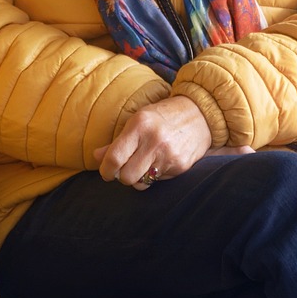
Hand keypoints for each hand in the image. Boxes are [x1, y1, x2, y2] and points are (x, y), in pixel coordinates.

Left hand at [97, 96, 214, 188]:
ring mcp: (169, 155)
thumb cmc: (163, 116)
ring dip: (138, 178)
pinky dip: (155, 175)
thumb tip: (96, 156)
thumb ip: (117, 141)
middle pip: (126, 177)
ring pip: (141, 183)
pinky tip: (161, 161)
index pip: (114, 158)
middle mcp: (154, 141)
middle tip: (124, 170)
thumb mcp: (138, 120)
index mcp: (139, 125)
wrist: (200, 113)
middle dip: (122, 177)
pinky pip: (158, 181)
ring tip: (143, 165)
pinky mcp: (181, 166)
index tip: (106, 172)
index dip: (106, 170)